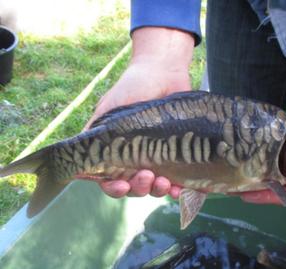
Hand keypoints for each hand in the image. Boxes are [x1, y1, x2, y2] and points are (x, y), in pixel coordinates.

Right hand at [84, 27, 193, 198]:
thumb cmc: (132, 87)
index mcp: (115, 151)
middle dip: (140, 187)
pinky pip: (177, 177)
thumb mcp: (108, 109)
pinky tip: (180, 188)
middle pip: (134, 186)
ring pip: (154, 185)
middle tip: (147, 177)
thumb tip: (80, 162)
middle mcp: (135, 158)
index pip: (110, 179)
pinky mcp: (176, 153)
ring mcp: (156, 157)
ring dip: (158, 190)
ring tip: (164, 182)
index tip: (122, 184)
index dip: (114, 187)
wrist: (163, 72)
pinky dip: (177, 187)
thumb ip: (95, 132)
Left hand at [240, 112, 285, 225]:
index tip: (245, 195)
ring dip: (263, 168)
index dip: (266, 196)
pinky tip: (257, 150)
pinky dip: (272, 152)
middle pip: (279, 184)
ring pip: (280, 168)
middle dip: (259, 184)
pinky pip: (285, 152)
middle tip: (235, 181)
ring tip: (241, 166)